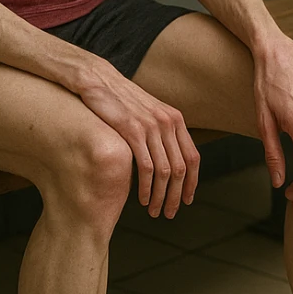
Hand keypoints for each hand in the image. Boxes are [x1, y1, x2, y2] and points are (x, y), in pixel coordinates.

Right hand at [76, 60, 199, 219]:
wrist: (99, 80)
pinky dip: (146, 187)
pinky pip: (146, 167)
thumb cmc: (121, 100)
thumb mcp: (148, 113)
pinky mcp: (133, 130)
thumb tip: (168, 156)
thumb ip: (161, 131)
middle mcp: (167, 122)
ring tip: (155, 211)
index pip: (193, 157)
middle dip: (178, 195)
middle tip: (170, 213)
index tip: (188, 199)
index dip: (193, 182)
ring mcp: (151, 126)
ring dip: (162, 196)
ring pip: (165, 171)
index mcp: (175, 119)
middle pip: (181, 168)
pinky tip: (142, 199)